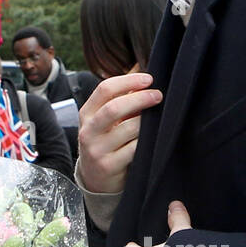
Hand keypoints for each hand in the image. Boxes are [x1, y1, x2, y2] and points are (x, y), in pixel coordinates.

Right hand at [76, 73, 162, 193]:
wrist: (95, 178)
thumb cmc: (105, 141)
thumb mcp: (105, 119)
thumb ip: (120, 96)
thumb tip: (141, 67)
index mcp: (86, 114)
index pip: (105, 89)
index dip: (129, 81)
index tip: (149, 79)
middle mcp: (88, 131)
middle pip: (115, 108)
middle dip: (141, 98)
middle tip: (159, 95)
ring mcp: (97, 150)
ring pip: (129, 129)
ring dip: (147, 122)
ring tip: (158, 118)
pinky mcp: (109, 166)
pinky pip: (135, 149)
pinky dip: (147, 142)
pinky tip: (154, 138)